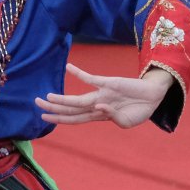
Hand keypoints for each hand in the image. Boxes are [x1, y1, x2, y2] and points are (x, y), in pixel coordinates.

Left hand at [36, 63, 174, 128]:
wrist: (153, 96)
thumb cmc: (139, 111)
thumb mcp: (126, 122)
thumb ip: (111, 117)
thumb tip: (99, 108)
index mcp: (98, 116)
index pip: (74, 118)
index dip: (59, 119)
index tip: (43, 118)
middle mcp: (95, 104)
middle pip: (71, 109)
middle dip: (54, 108)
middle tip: (36, 103)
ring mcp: (100, 93)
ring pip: (78, 98)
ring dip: (63, 98)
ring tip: (48, 97)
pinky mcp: (108, 83)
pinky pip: (91, 78)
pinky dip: (79, 73)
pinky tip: (68, 67)